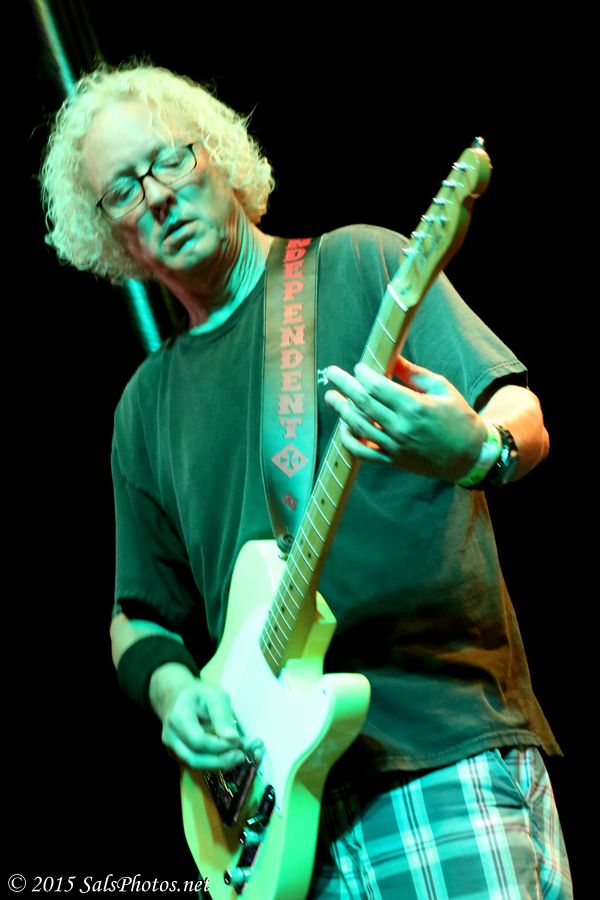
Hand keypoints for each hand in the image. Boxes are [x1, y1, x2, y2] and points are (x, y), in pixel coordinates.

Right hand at [150, 663, 263, 770]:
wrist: (176, 697)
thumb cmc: (198, 695)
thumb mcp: (215, 695)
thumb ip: (223, 716)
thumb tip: (232, 738)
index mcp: (178, 717)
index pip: (198, 740)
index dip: (220, 745)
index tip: (239, 741)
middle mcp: (170, 736)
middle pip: (194, 758)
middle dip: (220, 760)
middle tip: (241, 755)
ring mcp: (171, 748)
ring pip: (195, 766)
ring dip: (218, 764)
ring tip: (237, 756)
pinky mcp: (177, 756)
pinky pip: (195, 765)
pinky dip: (213, 764)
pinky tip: (227, 756)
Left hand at [323, 355, 486, 480]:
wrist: (469, 456)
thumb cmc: (459, 419)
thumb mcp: (442, 388)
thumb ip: (414, 374)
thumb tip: (392, 358)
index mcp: (414, 407)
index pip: (377, 387)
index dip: (363, 374)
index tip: (359, 367)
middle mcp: (401, 428)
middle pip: (362, 403)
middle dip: (343, 385)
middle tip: (331, 373)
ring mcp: (395, 447)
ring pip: (358, 426)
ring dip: (341, 410)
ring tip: (332, 397)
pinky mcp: (393, 461)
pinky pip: (363, 453)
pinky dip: (349, 440)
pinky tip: (343, 427)